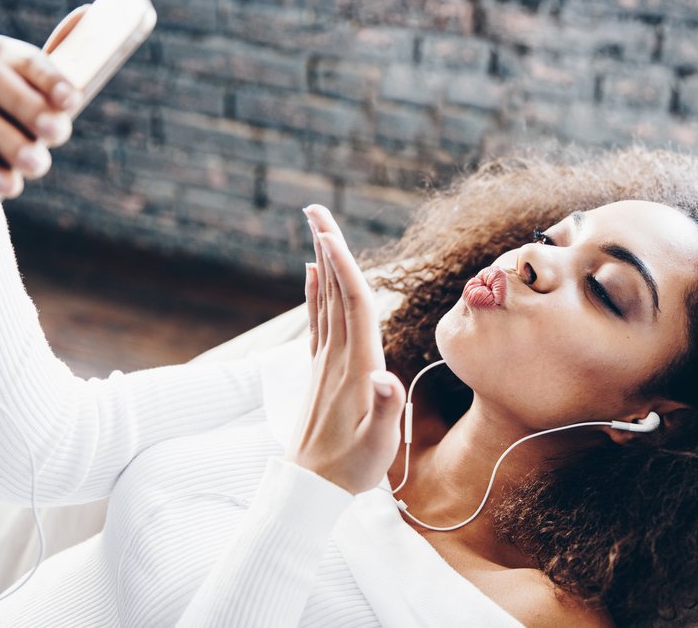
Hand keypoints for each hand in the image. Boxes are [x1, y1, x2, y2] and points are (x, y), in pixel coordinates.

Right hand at [0, 6, 85, 196]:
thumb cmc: (17, 124)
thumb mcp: (39, 100)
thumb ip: (57, 69)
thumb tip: (87, 12)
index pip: (19, 56)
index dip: (46, 75)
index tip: (73, 101)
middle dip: (25, 102)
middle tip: (61, 133)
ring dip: (6, 138)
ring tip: (38, 165)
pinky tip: (11, 185)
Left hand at [289, 204, 406, 493]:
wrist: (311, 488)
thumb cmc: (352, 467)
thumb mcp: (379, 443)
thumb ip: (386, 408)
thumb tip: (385, 376)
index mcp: (357, 366)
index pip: (353, 305)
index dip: (345, 267)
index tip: (330, 233)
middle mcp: (337, 357)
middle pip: (334, 291)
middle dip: (326, 248)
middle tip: (315, 209)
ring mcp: (325, 362)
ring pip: (324, 300)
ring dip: (321, 262)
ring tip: (316, 228)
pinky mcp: (319, 371)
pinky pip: (317, 321)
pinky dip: (314, 292)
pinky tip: (312, 272)